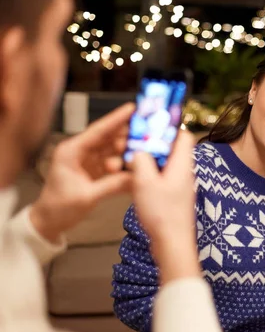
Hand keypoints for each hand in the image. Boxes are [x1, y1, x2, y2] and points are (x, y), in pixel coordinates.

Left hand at [30, 104, 133, 241]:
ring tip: (145, 153)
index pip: (98, 131)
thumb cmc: (60, 208)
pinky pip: (114, 163)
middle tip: (148, 135)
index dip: (116, 119)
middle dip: (128, 137)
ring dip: (128, 152)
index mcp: (72, 151)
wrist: (49, 222)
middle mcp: (80, 152)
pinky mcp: (95, 171)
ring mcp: (89, 161)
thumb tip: (137, 177)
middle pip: (108, 138)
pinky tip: (137, 165)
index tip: (133, 108)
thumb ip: (112, 185)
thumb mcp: (87, 197)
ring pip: (113, 150)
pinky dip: (125, 165)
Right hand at [131, 130, 200, 283]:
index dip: (169, 127)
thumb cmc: (162, 214)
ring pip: (165, 164)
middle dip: (153, 144)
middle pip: (172, 149)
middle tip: (135, 144)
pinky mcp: (174, 198)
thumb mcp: (144, 181)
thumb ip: (141, 160)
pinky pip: (163, 178)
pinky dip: (151, 176)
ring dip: (150, 161)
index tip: (150, 124)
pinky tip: (136, 181)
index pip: (183, 136)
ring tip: (132, 162)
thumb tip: (139, 150)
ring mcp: (180, 186)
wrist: (172, 243)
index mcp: (182, 165)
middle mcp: (184, 173)